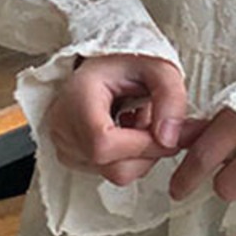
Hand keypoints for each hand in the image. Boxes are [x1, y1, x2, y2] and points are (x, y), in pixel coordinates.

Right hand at [47, 53, 202, 186]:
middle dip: (149, 150)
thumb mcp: (159, 67)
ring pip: (116, 174)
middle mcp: (63, 126)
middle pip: (114, 167)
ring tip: (140, 121)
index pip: (103, 144)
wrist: (107, 62)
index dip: (144, 145)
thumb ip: (171, 98)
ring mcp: (65, 145)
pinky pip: (110, 171)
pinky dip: (129, 157)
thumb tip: (170, 140)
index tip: (168, 133)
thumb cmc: (127, 61)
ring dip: (141, 154)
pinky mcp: (73, 157)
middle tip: (158, 121)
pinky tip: (128, 131)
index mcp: (77, 99)